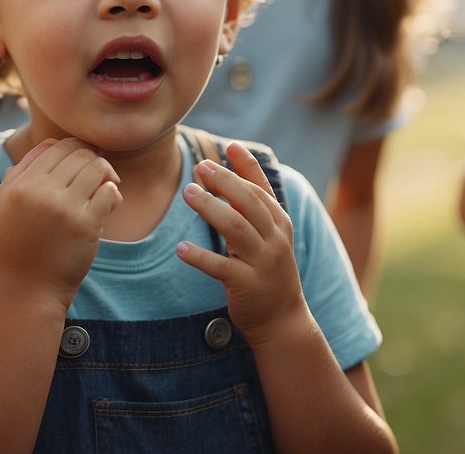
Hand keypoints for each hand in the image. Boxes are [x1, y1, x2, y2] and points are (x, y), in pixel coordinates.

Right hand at [0, 138, 121, 309]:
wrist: (31, 287)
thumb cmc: (18, 245)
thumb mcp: (3, 205)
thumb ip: (18, 172)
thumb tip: (50, 144)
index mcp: (20, 184)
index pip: (56, 146)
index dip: (75, 148)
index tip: (85, 160)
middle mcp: (41, 192)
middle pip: (79, 153)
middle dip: (93, 159)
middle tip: (100, 173)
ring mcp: (64, 208)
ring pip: (97, 168)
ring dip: (107, 174)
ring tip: (107, 187)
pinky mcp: (86, 225)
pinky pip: (109, 192)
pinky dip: (113, 193)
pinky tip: (109, 203)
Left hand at [176, 142, 305, 345]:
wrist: (283, 319)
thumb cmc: (268, 270)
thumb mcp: (269, 236)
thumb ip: (255, 206)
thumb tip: (235, 169)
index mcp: (278, 224)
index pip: (263, 189)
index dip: (246, 166)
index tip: (229, 145)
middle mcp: (274, 239)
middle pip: (249, 202)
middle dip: (224, 181)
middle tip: (199, 167)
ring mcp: (262, 262)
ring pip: (235, 228)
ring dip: (210, 208)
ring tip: (187, 193)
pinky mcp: (246, 285)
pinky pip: (220, 267)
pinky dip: (200, 257)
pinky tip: (180, 248)